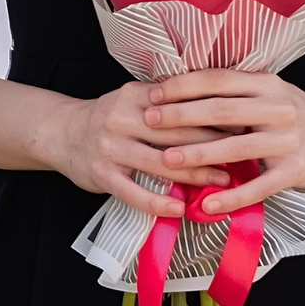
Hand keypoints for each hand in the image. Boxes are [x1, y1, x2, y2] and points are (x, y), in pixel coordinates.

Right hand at [29, 81, 232, 219]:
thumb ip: (168, 99)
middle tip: (244, 153)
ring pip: (160, 163)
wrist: (61, 133)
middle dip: (213, 143)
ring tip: (222, 180)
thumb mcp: (134, 98)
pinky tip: (180, 209)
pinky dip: (158, 203)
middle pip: (175, 132)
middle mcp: (120, 118)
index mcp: (134, 95)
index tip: (243, 121)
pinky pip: (134, 193)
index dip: (214, 113)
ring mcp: (109, 147)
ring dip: (195, 174)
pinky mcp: (101, 174)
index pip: (180, 103)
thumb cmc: (109, 118)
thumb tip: (218, 101)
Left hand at [144, 70, 304, 214]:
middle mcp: (277, 109)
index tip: (153, 95)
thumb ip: (231, 91)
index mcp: (265, 84)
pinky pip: (259, 186)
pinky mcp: (295, 171)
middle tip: (149, 122)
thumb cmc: (291, 109)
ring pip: (236, 148)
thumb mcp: (266, 90)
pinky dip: (232, 196)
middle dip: (181, 116)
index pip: (217, 80)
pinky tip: (207, 203)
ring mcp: (287, 141)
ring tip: (168, 160)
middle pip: (221, 111)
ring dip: (199, 154)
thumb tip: (176, 89)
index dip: (183, 87)